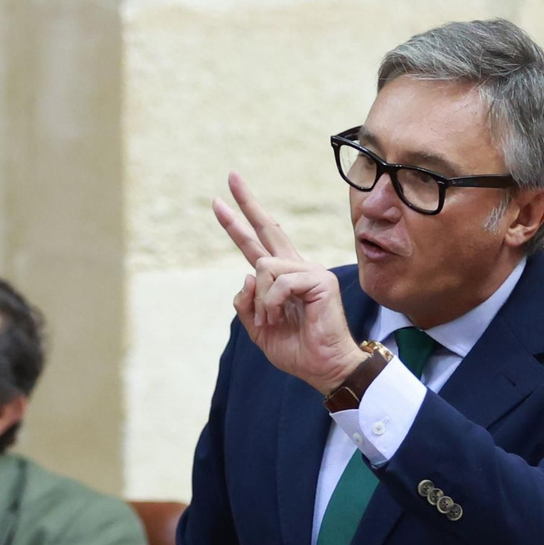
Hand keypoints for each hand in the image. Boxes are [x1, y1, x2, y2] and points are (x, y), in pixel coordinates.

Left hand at [215, 172, 366, 393]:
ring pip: (263, 266)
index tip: (219, 202)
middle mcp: (296, 269)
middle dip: (246, 203)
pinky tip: (280, 317)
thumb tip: (247, 275)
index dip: (237, 224)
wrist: (324, 368)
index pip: (256, 245)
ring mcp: (310, 271)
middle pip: (268, 229)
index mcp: (282, 279)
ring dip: (261, 300)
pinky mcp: (319, 279)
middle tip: (231, 176)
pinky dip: (271, 304)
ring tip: (272, 320)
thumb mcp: (259, 328)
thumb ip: (247, 303)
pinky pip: (278, 282)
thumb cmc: (298, 350)